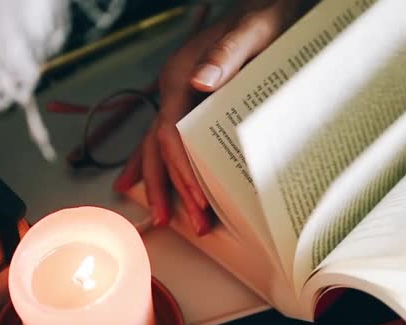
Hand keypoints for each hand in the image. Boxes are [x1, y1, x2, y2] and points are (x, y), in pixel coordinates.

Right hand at [114, 0, 315, 234]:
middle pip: (159, 146)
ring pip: (158, 146)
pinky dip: (153, 162)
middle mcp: (173, 89)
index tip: (197, 200)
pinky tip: (139, 180)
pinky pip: (165, 138)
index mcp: (180, 76)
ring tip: (163, 218)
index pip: (170, 133)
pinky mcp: (189, 103)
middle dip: (169, 186)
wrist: (265, 9)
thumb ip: (226, 54)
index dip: (181, 169)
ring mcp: (178, 97)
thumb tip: (201, 81)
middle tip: (185, 223)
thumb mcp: (252, 33)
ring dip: (161, 183)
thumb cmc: (263, 21)